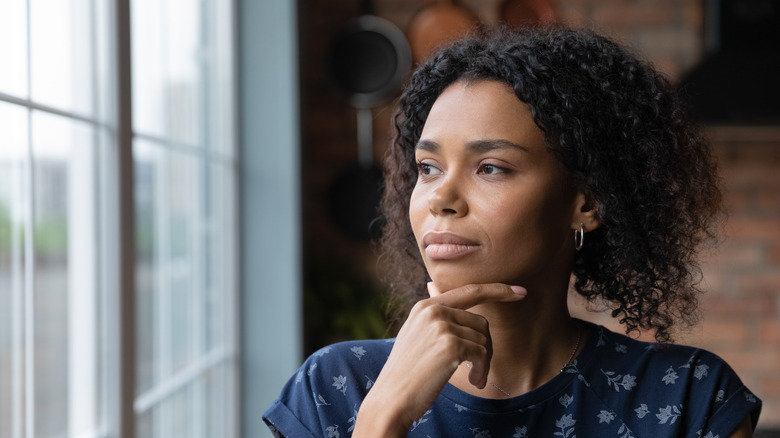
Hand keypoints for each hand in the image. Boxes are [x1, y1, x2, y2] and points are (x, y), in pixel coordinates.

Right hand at [352, 282, 526, 435]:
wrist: (392, 398)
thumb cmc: (407, 372)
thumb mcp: (415, 334)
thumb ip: (431, 313)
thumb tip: (433, 285)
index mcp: (426, 306)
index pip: (469, 290)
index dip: (497, 290)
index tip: (520, 292)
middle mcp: (433, 311)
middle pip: (481, 322)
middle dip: (485, 347)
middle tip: (479, 369)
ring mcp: (441, 326)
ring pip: (484, 339)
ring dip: (484, 363)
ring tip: (474, 377)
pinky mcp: (450, 344)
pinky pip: (483, 353)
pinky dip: (483, 370)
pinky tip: (474, 381)